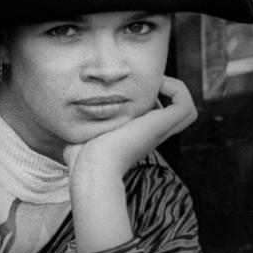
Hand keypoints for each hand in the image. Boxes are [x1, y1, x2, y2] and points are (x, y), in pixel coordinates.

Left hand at [64, 77, 197, 182]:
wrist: (91, 169)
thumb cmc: (82, 160)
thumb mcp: (82, 139)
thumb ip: (79, 133)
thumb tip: (65, 137)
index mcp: (136, 136)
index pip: (156, 117)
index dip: (151, 100)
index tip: (133, 92)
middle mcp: (151, 134)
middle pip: (177, 115)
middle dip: (167, 91)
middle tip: (148, 84)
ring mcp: (158, 130)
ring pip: (187, 110)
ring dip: (176, 90)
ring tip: (154, 84)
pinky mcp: (161, 125)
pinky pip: (185, 104)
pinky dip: (176, 89)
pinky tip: (154, 87)